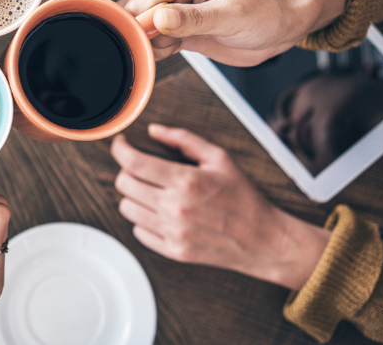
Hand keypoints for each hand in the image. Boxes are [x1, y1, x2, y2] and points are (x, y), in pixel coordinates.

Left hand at [111, 124, 329, 289]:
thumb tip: (154, 130)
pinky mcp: (173, 251)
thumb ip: (183, 139)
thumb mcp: (219, 158)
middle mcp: (175, 208)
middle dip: (127, 170)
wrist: (262, 239)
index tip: (121, 145)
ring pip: (126, 208)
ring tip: (151, 190)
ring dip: (133, 195)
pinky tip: (159, 212)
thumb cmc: (243, 197)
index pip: (133, 162)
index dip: (120, 149)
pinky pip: (138, 232)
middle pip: (124, 184)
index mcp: (186, 181)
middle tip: (140, 167)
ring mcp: (173, 232)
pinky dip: (143, 219)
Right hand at [120, 0, 347, 65]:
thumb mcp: (231, 16)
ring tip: (178, 46)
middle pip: (134, 15)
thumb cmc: (264, 13)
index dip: (141, 25)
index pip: (142, 0)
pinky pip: (150, 40)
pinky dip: (156, 51)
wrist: (281, 26)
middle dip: (143, 37)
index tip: (153, 44)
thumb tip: (158, 18)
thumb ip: (192, 18)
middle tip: (171, 46)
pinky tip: (175, 50)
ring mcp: (170, 7)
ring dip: (149, 45)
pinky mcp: (174, 26)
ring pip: (138, 29)